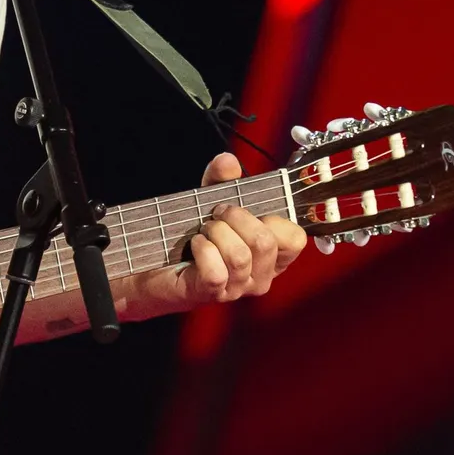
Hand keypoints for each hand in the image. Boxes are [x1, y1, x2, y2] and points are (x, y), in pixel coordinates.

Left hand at [131, 152, 308, 316]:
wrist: (158, 266)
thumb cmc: (196, 236)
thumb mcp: (211, 200)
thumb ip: (222, 179)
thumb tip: (228, 161)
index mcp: (272, 256)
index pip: (295, 239)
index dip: (273, 218)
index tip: (249, 209)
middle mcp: (260, 276)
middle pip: (264, 242)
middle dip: (236, 217)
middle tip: (216, 215)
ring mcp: (237, 289)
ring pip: (239, 256)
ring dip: (216, 232)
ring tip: (204, 229)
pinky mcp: (211, 293)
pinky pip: (216, 272)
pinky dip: (202, 250)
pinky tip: (195, 244)